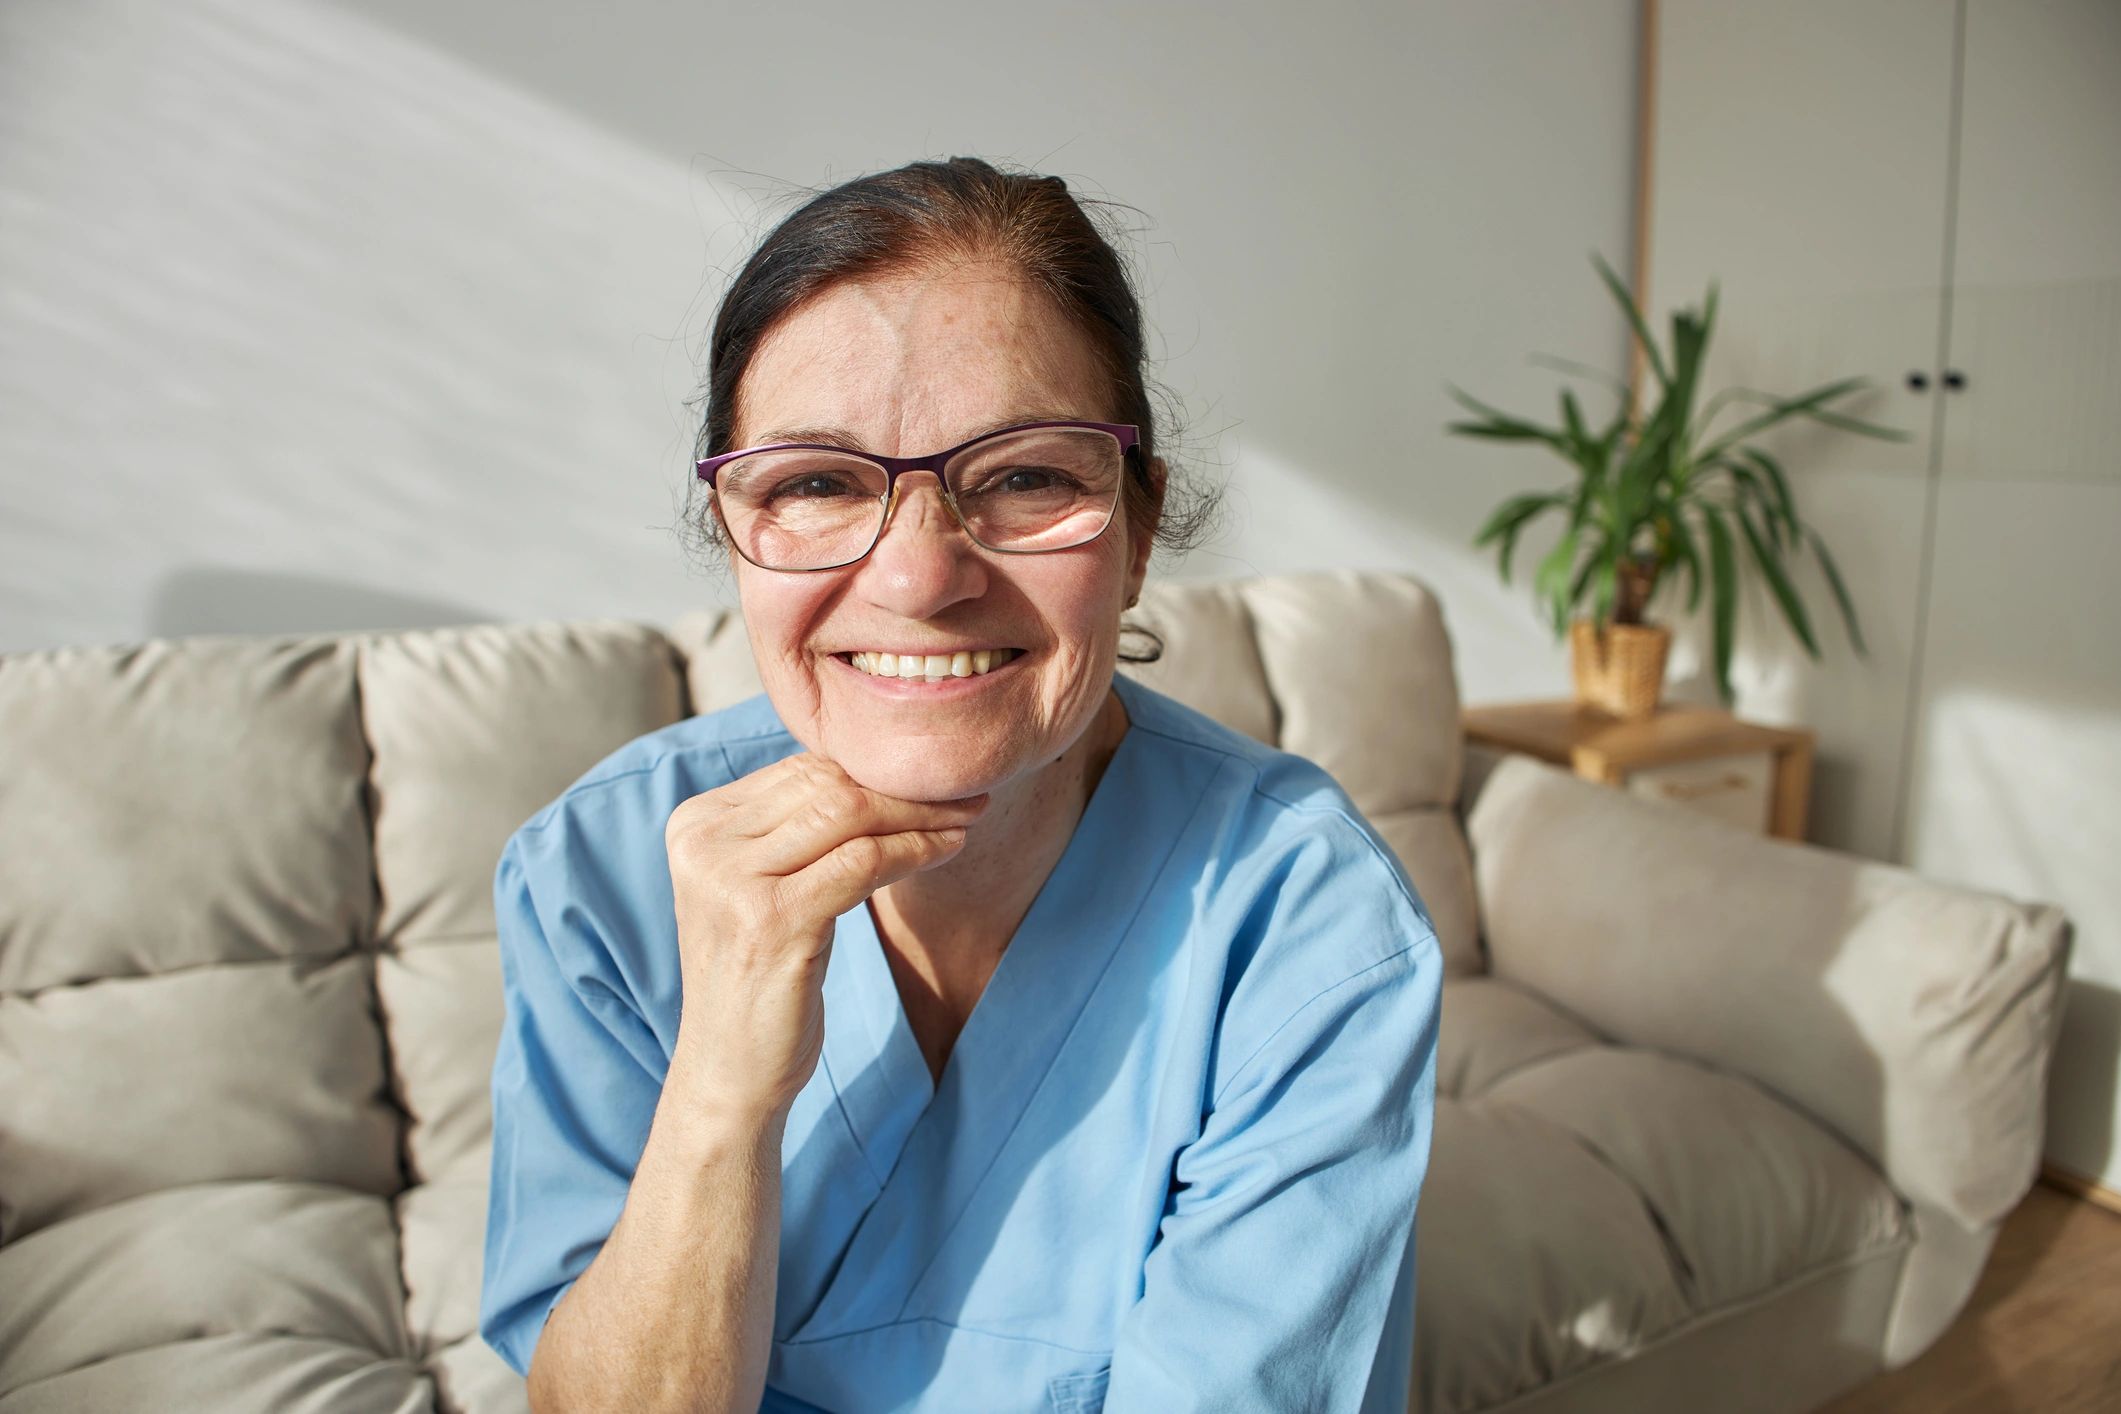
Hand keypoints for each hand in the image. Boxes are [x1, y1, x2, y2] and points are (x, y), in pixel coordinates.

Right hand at [663, 753, 986, 1124]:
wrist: (728, 1072)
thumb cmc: (758, 977)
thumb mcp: (760, 889)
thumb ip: (793, 829)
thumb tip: (876, 767)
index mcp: (695, 825)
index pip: (801, 769)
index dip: (875, 766)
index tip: (933, 775)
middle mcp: (704, 844)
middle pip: (828, 785)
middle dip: (907, 785)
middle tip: (967, 792)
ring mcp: (734, 882)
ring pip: (850, 814)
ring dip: (922, 812)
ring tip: (968, 816)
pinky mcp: (774, 920)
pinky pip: (865, 862)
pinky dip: (917, 849)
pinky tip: (950, 850)